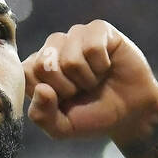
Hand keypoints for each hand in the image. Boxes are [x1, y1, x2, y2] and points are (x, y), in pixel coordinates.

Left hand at [21, 20, 157, 142]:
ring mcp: (75, 36)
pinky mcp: (98, 29)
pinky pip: (92, 47)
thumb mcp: (63, 127)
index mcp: (36, 68)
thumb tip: (42, 89)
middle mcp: (52, 48)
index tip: (63, 101)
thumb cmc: (93, 116)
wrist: (131, 112)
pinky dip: (101, 65)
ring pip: (69, 58)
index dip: (47, 94)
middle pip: (44, 64)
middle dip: (67, 88)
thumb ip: (43, 116)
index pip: (26, 73)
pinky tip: (107, 66)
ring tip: (94, 80)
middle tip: (81, 91)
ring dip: (86, 78)